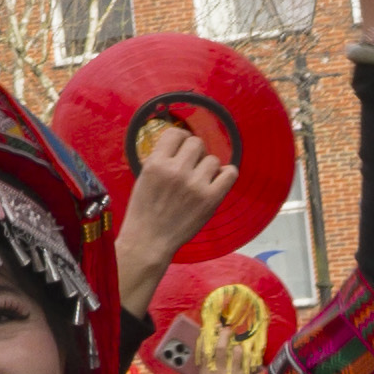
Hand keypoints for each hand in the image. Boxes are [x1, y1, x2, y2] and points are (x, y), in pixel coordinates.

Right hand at [114, 115, 232, 301]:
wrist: (149, 240)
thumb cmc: (144, 210)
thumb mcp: (143, 178)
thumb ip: (160, 160)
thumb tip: (179, 145)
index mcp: (156, 164)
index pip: (176, 133)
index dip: (180, 139)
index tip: (181, 148)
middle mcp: (176, 171)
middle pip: (196, 143)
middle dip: (194, 152)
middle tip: (191, 166)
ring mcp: (195, 185)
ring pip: (213, 159)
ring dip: (207, 167)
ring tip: (200, 179)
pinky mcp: (211, 199)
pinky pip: (230, 173)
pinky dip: (226, 174)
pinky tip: (217, 180)